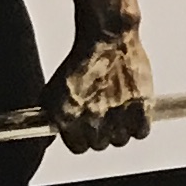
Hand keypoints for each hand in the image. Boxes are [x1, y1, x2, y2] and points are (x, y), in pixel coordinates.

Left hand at [50, 26, 152, 152]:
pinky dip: (139, 126)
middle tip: (104, 117)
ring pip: (121, 140)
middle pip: (99, 145)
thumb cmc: (82, 59)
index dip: (82, 137)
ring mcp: (117, 116)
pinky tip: (133, 113)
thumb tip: (45, 138)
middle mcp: (92, 121)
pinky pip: (141, 132)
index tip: (86, 130)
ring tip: (118, 112)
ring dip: (120, 130)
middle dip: (101, 133)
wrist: (106, 38)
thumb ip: (49, 119)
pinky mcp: (140, 108)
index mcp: (68, 119)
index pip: (78, 147)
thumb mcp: (52, 92)